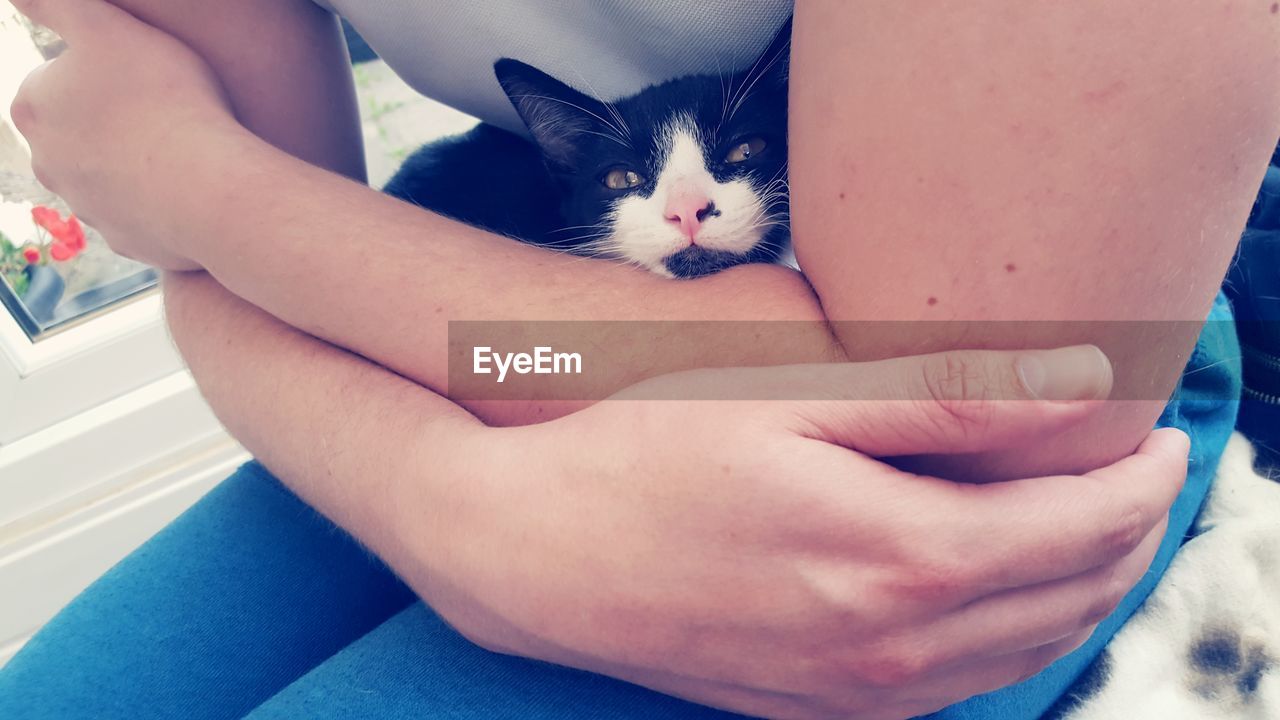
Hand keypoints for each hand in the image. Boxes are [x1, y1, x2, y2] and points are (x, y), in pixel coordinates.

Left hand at [9, 0, 236, 269]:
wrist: (208, 188)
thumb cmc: (164, 100)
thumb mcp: (107, 25)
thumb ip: (56, 4)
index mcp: (34, 109)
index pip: (60, 78)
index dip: (105, 69)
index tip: (141, 71)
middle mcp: (49, 165)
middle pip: (82, 129)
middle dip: (115, 119)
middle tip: (166, 105)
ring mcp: (88, 209)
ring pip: (110, 174)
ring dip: (137, 160)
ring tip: (182, 145)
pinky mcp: (127, 241)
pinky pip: (142, 213)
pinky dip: (160, 199)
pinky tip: (189, 183)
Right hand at [402, 346, 1186, 719]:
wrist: (535, 555)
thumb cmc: (649, 452)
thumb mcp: (789, 400)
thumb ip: (939, 398)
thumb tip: (1075, 390)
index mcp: (901, 556)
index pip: (1078, 527)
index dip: (1141, 484)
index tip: (1166, 437)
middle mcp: (893, 643)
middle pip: (1065, 598)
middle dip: (1128, 538)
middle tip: (1148, 478)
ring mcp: (855, 691)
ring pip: (1020, 653)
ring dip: (1080, 594)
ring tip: (1096, 533)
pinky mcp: (817, 710)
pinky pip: (955, 688)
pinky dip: (1011, 640)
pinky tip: (1002, 596)